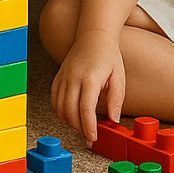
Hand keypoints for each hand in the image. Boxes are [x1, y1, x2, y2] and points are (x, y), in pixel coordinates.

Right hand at [50, 29, 124, 145]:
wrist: (94, 35)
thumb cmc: (108, 56)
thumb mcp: (119, 77)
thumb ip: (116, 99)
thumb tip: (113, 120)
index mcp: (90, 77)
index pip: (85, 108)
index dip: (88, 126)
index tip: (93, 137)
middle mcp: (73, 77)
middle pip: (70, 111)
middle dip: (79, 127)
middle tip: (89, 135)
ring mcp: (63, 76)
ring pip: (59, 107)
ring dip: (69, 121)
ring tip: (81, 126)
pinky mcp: (58, 76)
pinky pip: (54, 99)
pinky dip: (60, 111)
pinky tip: (70, 115)